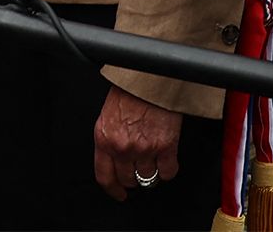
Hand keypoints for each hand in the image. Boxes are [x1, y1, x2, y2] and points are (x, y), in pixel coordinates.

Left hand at [92, 84, 182, 201]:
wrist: (150, 78)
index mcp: (104, 138)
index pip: (105, 176)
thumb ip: (110, 137)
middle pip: (128, 180)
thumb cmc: (130, 90)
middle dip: (134, 178)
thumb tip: (115, 156)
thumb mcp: (108, 114)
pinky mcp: (165, 147)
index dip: (113, 190)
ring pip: (147, 178)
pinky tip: (167, 161)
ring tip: (154, 162)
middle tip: (139, 170)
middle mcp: (122, 147)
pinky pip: (167, 172)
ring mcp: (144, 149)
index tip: (119, 194)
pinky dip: (168, 170)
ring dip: (151, 173)